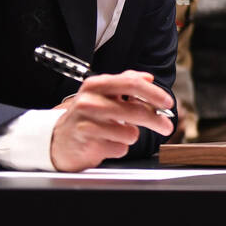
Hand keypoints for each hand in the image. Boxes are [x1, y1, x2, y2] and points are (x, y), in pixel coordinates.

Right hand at [49, 70, 173, 171]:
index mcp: (97, 85)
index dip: (154, 93)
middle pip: (136, 111)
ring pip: (130, 133)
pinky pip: (120, 148)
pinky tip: (107, 143)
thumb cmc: (86, 117)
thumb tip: (147, 77)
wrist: (57, 140)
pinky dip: (119, 148)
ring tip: (118, 134)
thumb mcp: (103, 94)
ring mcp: (87, 122)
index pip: (132, 83)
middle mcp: (90, 101)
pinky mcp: (88, 143)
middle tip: (166, 126)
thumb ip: (125, 83)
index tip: (168, 103)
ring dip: (130, 136)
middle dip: (157, 120)